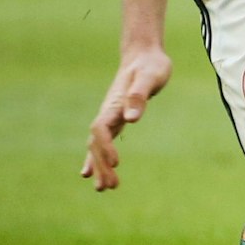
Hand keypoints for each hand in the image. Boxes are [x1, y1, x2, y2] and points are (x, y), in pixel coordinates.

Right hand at [81, 45, 172, 190]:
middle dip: (101, 165)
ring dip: (99, 167)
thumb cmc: (150, 65)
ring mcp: (110, 117)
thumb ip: (140, 95)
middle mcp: (107, 113)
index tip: (117, 163)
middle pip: (96, 144)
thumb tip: (131, 119)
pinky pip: (103, 142)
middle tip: (110, 187)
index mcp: (113, 104)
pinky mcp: (117, 119)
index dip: (105, 147)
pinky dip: (98, 158)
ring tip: (104, 189)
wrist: (144, 56)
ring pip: (97, 146)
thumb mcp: (151, 76)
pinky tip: (94, 174)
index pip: (100, 130)